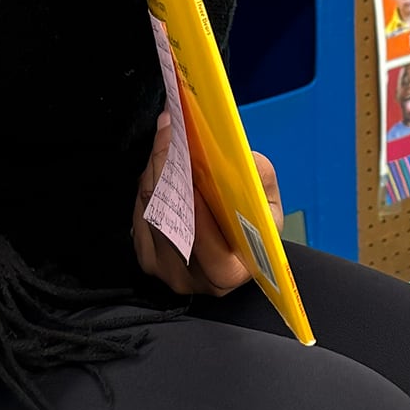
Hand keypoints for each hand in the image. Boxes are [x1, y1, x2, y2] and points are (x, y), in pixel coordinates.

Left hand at [129, 108, 280, 296]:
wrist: (233, 250)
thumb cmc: (254, 229)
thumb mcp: (270, 208)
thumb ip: (260, 183)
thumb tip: (241, 159)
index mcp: (225, 273)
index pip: (203, 243)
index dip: (196, 207)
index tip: (192, 168)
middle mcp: (189, 277)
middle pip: (168, 220)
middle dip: (169, 171)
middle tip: (173, 132)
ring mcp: (161, 269)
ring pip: (150, 211)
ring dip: (156, 169)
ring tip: (167, 135)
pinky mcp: (144, 256)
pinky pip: (139, 212)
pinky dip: (149, 181)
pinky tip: (160, 158)